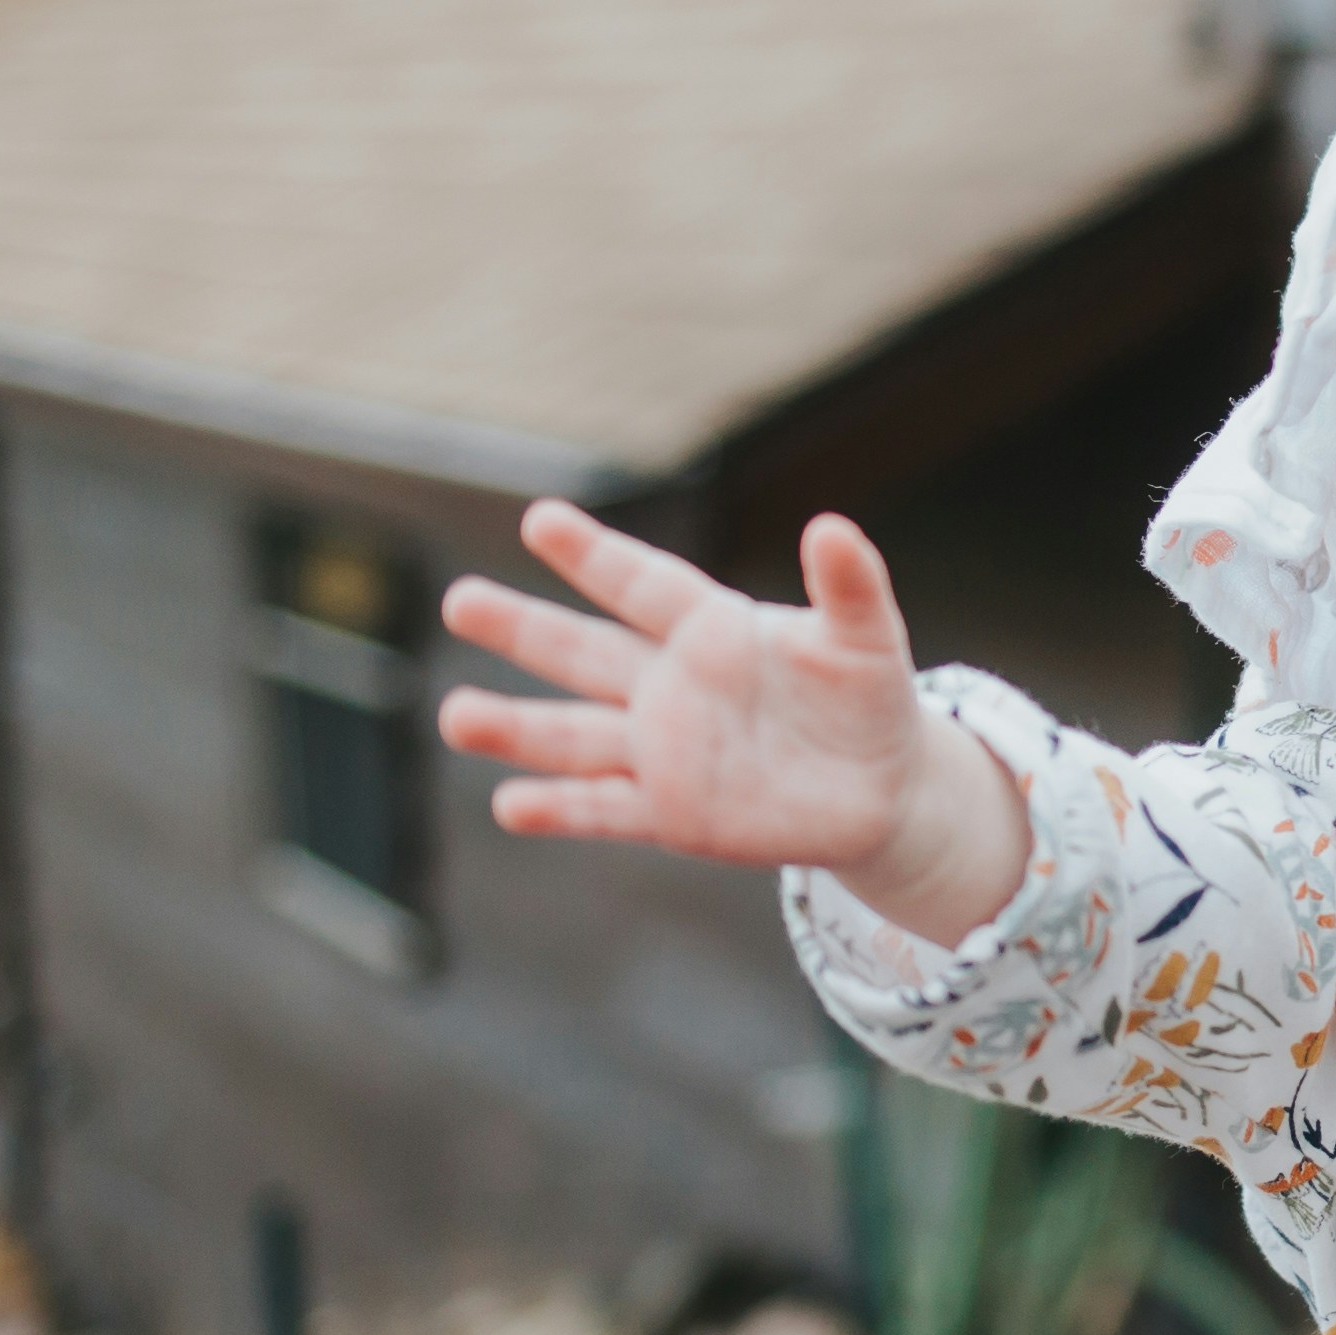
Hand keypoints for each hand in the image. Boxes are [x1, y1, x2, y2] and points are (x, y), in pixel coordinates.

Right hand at [436, 500, 1027, 939]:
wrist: (881, 788)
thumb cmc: (867, 696)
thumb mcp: (869, 637)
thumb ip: (849, 586)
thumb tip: (832, 525)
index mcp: (712, 629)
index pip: (644, 585)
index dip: (597, 554)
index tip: (541, 519)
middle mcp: (672, 687)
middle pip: (585, 652)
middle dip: (523, 628)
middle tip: (459, 600)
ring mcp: (666, 752)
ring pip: (575, 736)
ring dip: (517, 728)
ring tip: (454, 715)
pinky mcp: (674, 815)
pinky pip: (608, 809)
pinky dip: (562, 809)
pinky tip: (510, 805)